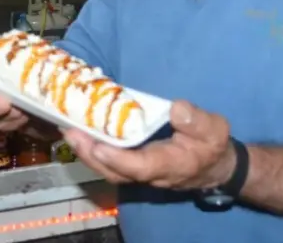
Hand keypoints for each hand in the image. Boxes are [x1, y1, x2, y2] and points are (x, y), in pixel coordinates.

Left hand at [62, 100, 236, 189]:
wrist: (214, 166)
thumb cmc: (211, 145)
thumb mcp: (214, 129)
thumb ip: (196, 120)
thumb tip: (176, 108)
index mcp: (170, 165)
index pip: (139, 166)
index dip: (117, 157)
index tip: (97, 143)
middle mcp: (150, 174)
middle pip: (115, 172)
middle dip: (91, 154)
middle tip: (71, 132)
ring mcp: (139, 172)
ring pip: (108, 169)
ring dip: (86, 152)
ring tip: (69, 129)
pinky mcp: (132, 166)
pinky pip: (109, 162)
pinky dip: (92, 150)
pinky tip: (80, 132)